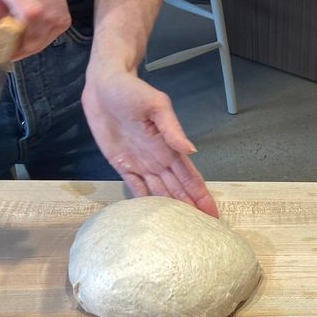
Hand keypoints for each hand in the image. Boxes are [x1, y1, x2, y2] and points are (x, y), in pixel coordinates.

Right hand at [0, 0, 70, 58]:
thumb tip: (7, 23)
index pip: (61, 7)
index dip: (41, 32)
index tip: (18, 39)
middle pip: (57, 18)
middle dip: (33, 41)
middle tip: (7, 47)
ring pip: (46, 19)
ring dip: (22, 39)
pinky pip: (29, 13)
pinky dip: (16, 33)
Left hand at [81, 68, 218, 216]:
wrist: (104, 85)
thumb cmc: (131, 91)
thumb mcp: (157, 105)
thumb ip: (172, 129)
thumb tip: (191, 150)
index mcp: (169, 147)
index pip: (190, 176)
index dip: (201, 195)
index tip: (213, 214)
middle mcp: (158, 159)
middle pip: (177, 189)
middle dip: (190, 208)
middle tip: (201, 231)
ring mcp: (140, 164)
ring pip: (159, 192)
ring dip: (170, 209)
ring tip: (181, 229)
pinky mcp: (121, 164)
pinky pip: (135, 188)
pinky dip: (144, 202)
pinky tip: (152, 216)